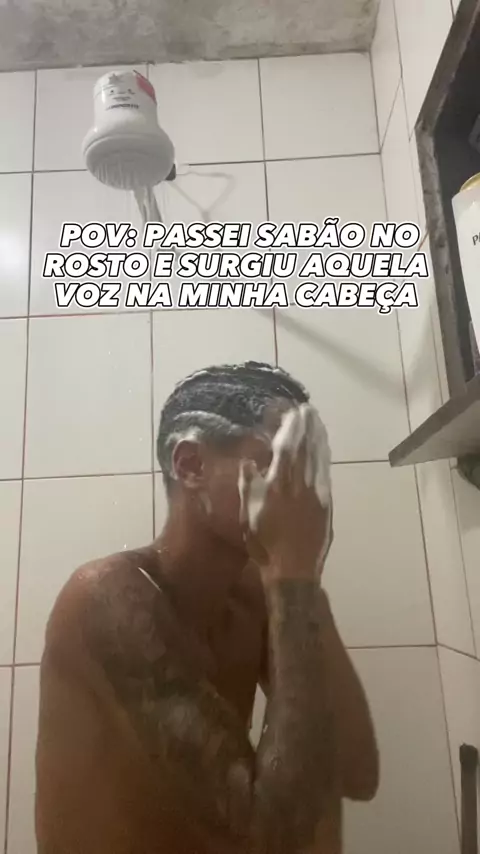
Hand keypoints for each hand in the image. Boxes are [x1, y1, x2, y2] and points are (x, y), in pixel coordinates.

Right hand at [240, 407, 332, 580]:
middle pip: (306, 447)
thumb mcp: (248, 512)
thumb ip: (249, 483)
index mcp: (279, 483)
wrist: (293, 570)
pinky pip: (325, 471)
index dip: (290, 426)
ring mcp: (317, 492)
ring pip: (318, 457)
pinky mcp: (327, 503)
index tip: (293, 410)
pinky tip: (324, 448)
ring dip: (318, 437)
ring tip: (317, 421)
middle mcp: (301, 482)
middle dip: (307, 426)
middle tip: (308, 408)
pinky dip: (324, 456)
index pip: (287, 446)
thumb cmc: (264, 542)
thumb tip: (249, 461)